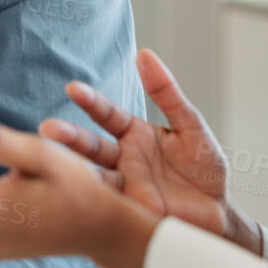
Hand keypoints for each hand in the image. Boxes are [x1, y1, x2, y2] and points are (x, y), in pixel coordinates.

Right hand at [41, 49, 254, 249]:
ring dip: (71, 170)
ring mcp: (123, 186)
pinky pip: (105, 204)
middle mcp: (123, 159)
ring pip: (91, 175)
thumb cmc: (206, 167)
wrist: (219, 212)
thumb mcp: (191, 125)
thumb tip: (145, 54)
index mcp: (135, 134)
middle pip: (90, 146)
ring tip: (51, 162)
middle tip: (48, 129)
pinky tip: (76, 193)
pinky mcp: (128, 211)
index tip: (73, 89)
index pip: (107, 114)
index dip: (91, 102)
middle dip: (68, 137)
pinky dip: (89, 199)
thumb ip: (167, 93)